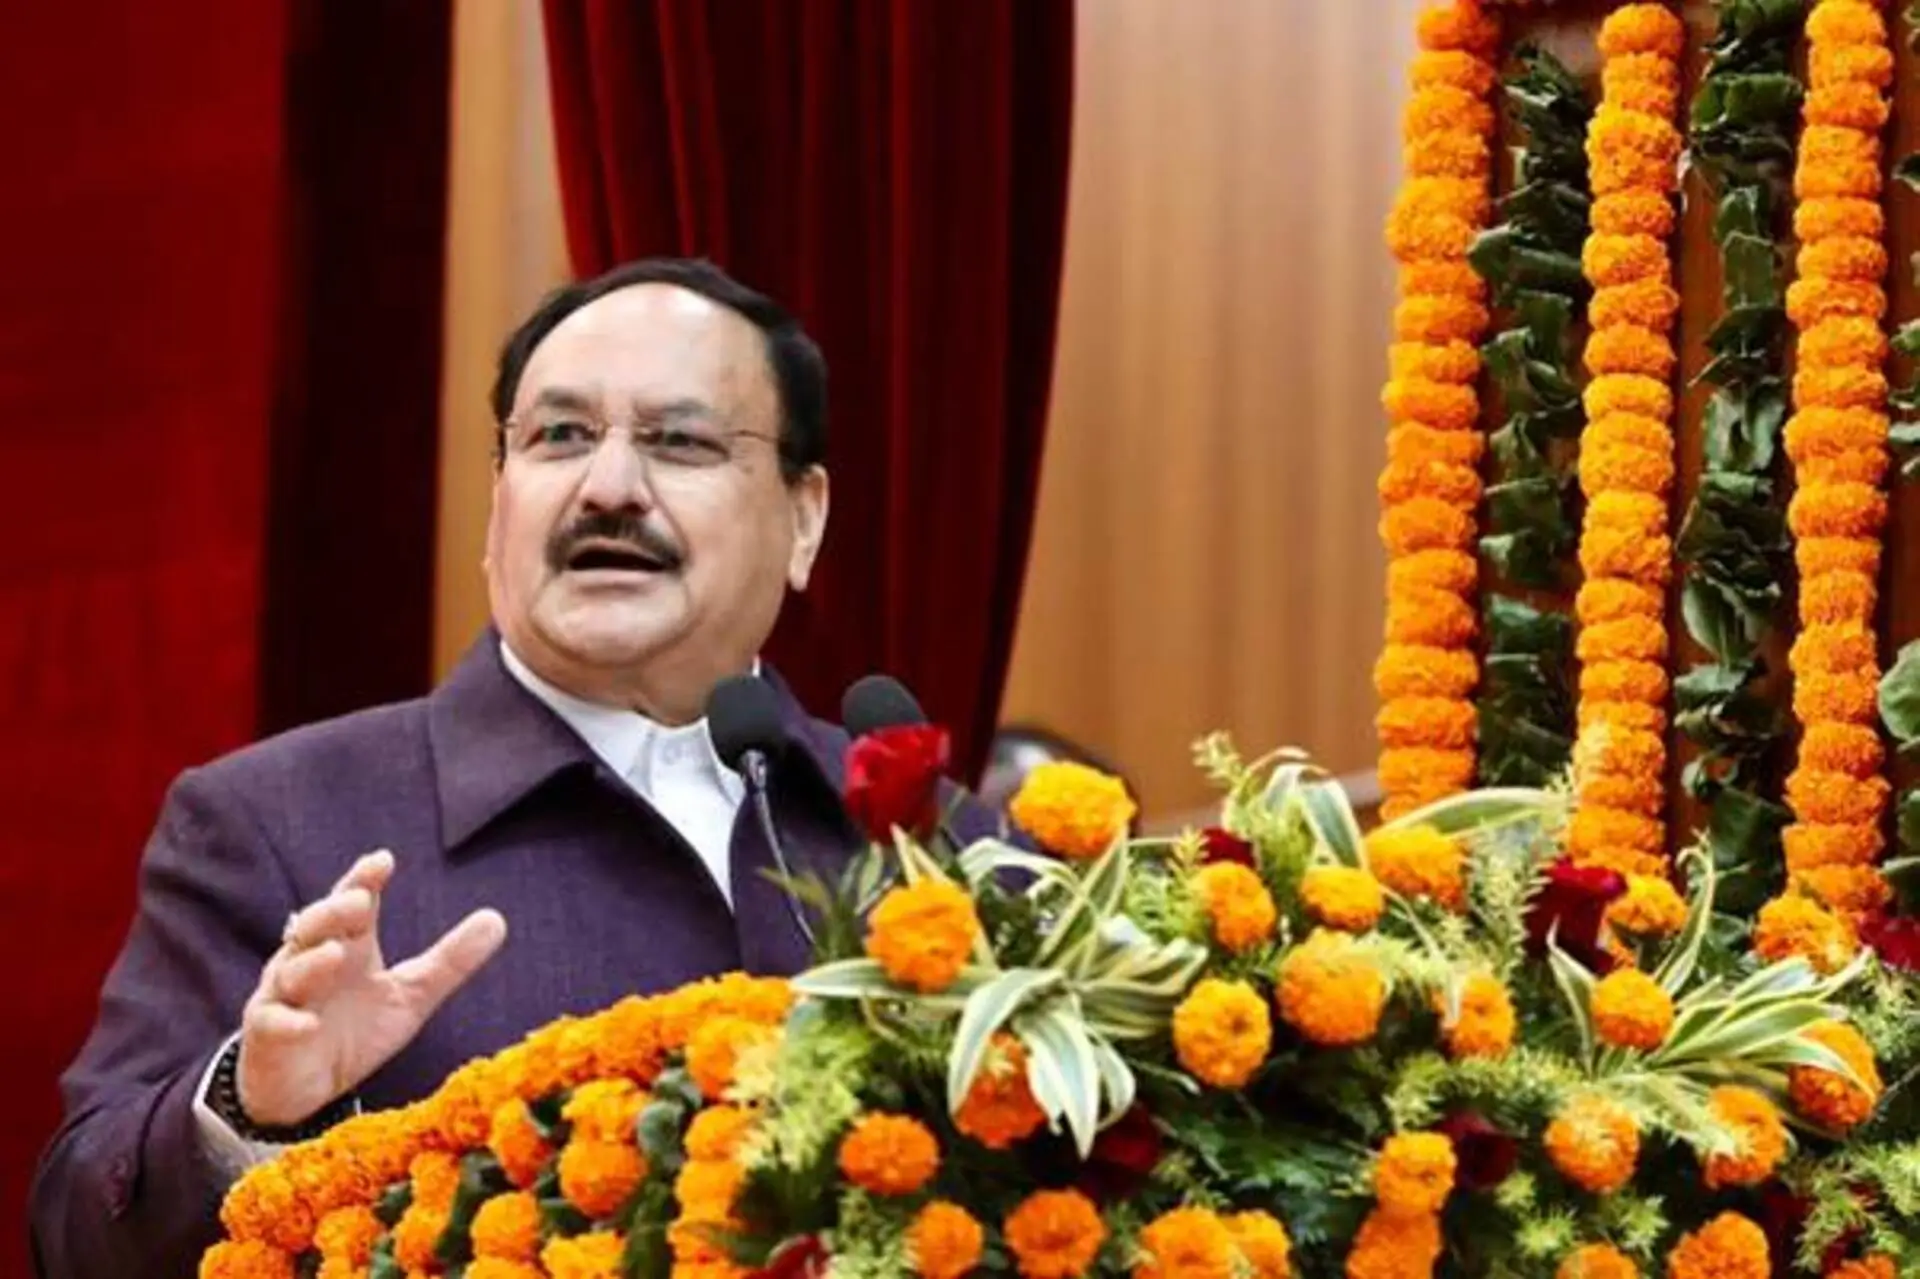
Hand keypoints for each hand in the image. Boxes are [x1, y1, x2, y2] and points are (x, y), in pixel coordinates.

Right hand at [236, 850, 507, 1127]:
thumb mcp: (411, 996)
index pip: (353, 904)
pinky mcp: (268, 1034)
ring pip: (291, 970)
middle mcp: (310, 962)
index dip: (363, 880)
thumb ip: (450, 961)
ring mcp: (284, 997)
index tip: (383, 861)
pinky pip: (273, 1023)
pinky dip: (288, 1022)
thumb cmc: (355, 1032)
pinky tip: (306, 1024)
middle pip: (316, 927)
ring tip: (337, 955)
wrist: (306, 1089)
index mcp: (348, 947)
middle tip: (358, 901)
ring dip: (312, 962)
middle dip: (333, 913)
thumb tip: (498, 918)